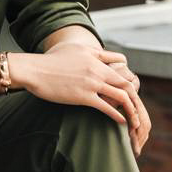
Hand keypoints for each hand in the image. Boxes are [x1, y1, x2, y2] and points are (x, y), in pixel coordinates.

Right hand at [13, 44, 148, 154]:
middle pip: (126, 82)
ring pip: (121, 95)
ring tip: (134, 120)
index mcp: (95, 56)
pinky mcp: (84, 96)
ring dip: (131, 109)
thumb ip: (87, 52)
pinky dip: (117, 115)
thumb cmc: (48, 61)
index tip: (130, 88)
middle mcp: (97, 69)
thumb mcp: (71, 49)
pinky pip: (107, 107)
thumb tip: (96, 54)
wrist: (34, 70)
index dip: (127, 75)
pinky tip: (121, 122)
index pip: (121, 63)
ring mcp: (92, 83)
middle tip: (137, 108)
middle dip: (135, 97)